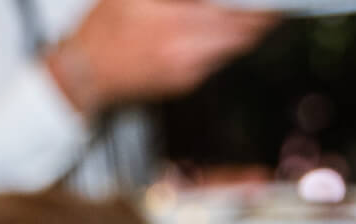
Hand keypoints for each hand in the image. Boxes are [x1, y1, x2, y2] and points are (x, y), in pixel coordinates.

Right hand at [51, 0, 276, 114]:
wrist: (83, 74)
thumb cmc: (104, 26)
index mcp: (172, 22)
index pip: (234, 13)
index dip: (259, 7)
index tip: (271, 2)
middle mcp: (184, 50)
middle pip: (243, 32)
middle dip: (259, 15)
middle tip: (269, 5)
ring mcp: (187, 70)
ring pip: (234, 46)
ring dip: (244, 29)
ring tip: (249, 12)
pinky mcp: (185, 82)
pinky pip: (217, 58)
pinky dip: (223, 42)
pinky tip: (215, 29)